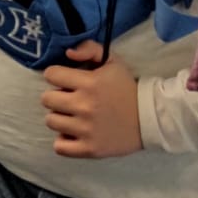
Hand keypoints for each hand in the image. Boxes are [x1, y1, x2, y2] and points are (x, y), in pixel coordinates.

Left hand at [41, 42, 142, 158]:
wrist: (151, 118)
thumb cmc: (127, 88)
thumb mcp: (112, 61)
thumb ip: (89, 48)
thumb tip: (68, 53)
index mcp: (89, 83)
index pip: (51, 75)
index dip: (56, 75)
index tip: (65, 80)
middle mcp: (85, 106)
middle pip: (46, 100)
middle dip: (56, 97)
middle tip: (70, 99)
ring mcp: (87, 130)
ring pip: (51, 121)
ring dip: (59, 118)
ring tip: (73, 116)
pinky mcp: (91, 149)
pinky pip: (60, 147)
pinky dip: (63, 141)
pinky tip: (73, 134)